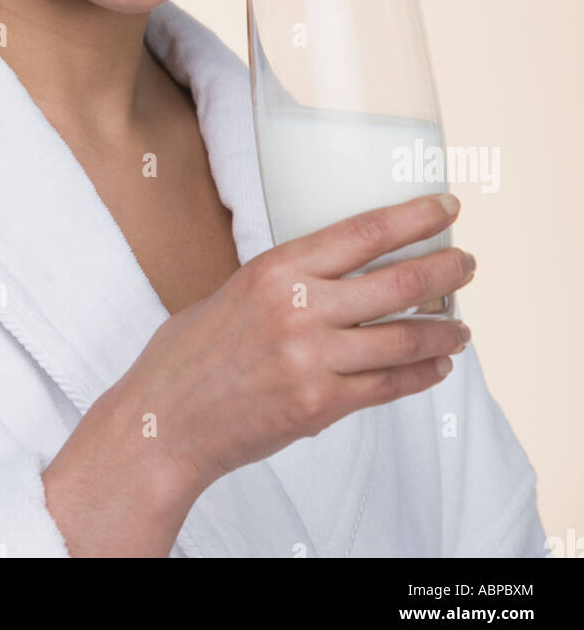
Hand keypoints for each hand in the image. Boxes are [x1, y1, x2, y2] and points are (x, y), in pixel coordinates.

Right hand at [110, 192, 473, 497]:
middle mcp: (298, 309)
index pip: (363, 232)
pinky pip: (388, 387)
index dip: (415, 217)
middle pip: (398, 282)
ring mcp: (311, 360)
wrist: (164, 421)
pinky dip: (421, 376)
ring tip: (462, 327)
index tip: (445, 208)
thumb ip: (287, 280)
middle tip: (465, 264)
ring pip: (404, 338)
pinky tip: (436, 367)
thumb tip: (338, 271)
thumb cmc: (190, 354)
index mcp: (276, 270)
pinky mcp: (318, 406)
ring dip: (445, 331)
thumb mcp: (235, 290)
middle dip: (446, 270)